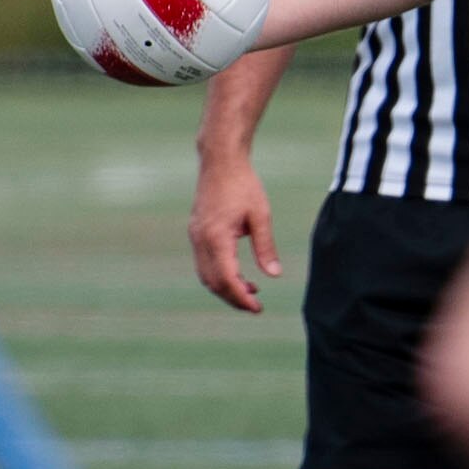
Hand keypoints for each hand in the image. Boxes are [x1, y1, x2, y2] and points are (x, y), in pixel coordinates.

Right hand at [187, 153, 278, 313]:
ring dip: (226, 287)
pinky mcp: (196, 232)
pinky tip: (238, 273)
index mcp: (216, 237)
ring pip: (205, 275)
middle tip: (256, 305)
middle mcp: (200, 240)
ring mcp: (195, 236)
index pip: (227, 279)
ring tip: (251, 290)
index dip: (241, 298)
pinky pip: (204, 262)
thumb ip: (265, 246)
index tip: (257, 308)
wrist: (220, 160)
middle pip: (213, 282)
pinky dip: (219, 273)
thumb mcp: (261, 215)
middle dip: (233, 297)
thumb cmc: (243, 184)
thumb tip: (274, 275)